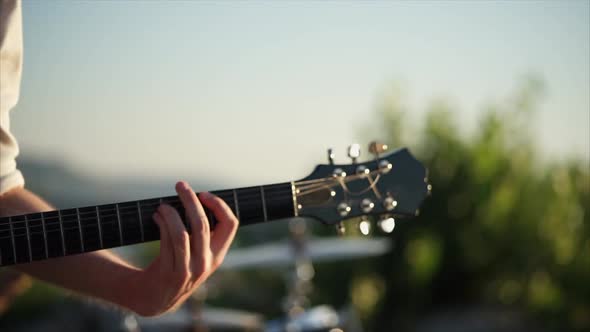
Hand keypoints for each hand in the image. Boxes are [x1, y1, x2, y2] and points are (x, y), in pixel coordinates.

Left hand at [123, 181, 237, 315]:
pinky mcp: (170, 273)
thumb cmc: (176, 266)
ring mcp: (189, 270)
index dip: (219, 205)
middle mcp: (206, 263)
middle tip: (180, 185)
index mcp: (217, 255)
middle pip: (202, 223)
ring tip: (162, 205)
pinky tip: (156, 217)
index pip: (230, 224)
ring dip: (171, 213)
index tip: (203, 194)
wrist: (155, 298)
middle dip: (190, 199)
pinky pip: (167, 242)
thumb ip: (200, 232)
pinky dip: (162, 223)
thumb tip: (193, 196)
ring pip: (182, 233)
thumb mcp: (196, 254)